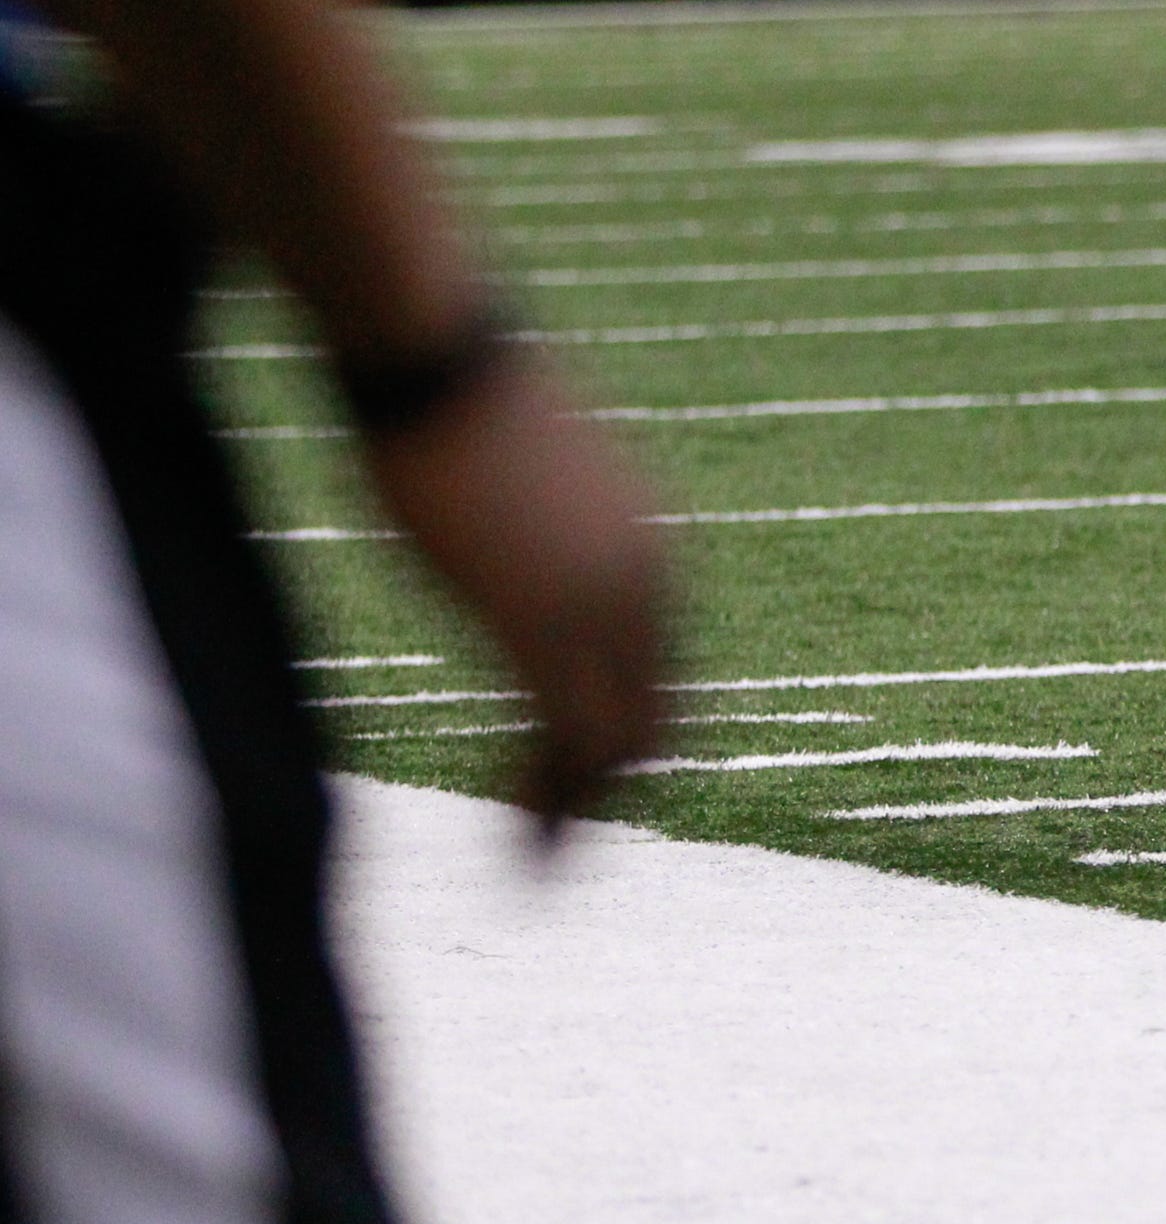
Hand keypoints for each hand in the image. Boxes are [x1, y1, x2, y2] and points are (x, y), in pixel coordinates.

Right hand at [357, 356, 671, 843]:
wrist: (442, 350)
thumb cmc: (463, 396)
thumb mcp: (530, 477)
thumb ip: (548, 531)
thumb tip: (518, 542)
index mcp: (651, 542)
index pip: (665, 669)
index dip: (632, 738)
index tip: (584, 784)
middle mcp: (650, 578)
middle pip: (656, 717)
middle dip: (612, 790)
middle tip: (561, 851)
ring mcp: (603, 604)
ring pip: (617, 743)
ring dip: (578, 814)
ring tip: (540, 873)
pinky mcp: (542, 623)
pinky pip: (568, 740)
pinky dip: (551, 807)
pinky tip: (522, 854)